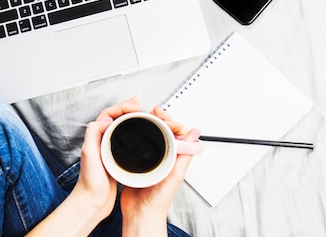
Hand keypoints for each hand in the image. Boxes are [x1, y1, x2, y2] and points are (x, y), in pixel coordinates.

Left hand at [72, 97, 141, 217]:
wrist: (92, 201)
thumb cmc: (90, 181)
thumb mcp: (89, 153)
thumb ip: (93, 132)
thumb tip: (106, 118)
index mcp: (95, 137)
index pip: (108, 114)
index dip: (121, 107)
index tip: (134, 105)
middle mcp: (100, 141)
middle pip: (115, 118)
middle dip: (127, 109)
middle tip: (138, 105)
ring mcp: (108, 149)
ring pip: (121, 128)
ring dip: (130, 120)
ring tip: (141, 115)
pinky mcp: (115, 158)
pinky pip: (124, 140)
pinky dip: (132, 134)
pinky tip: (139, 136)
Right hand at [120, 106, 199, 235]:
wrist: (140, 212)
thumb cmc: (158, 199)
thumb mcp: (175, 174)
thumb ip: (185, 154)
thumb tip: (195, 133)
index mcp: (174, 157)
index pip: (174, 131)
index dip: (168, 120)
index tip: (161, 114)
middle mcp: (162, 156)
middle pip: (160, 130)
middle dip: (156, 118)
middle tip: (150, 112)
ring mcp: (148, 158)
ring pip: (148, 136)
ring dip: (144, 125)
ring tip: (140, 117)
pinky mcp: (135, 161)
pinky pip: (135, 145)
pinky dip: (134, 136)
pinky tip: (130, 132)